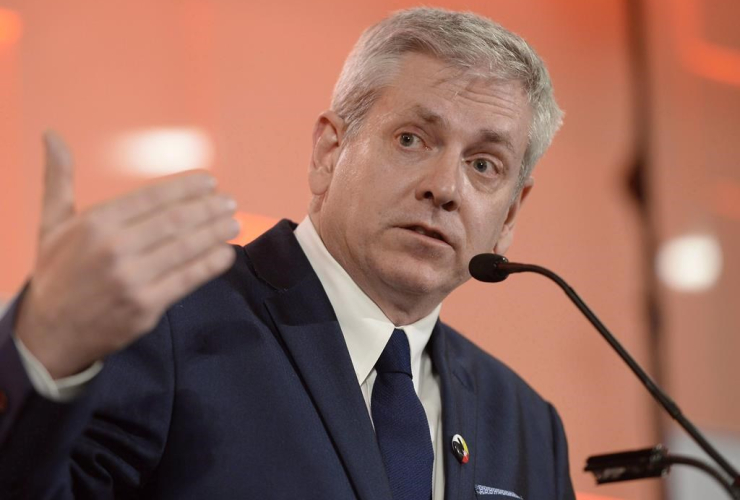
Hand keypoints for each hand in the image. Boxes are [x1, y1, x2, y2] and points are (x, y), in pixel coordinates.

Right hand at [14, 131, 238, 378]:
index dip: (187, 187)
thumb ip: (59, 178)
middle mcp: (115, 249)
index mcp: (95, 223)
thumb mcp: (51, 223)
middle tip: (229, 201)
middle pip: (176, 220)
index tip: (210, 182)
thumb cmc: (56, 273)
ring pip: (186, 248)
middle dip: (209, 208)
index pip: (153, 196)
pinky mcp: (146, 306)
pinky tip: (226, 253)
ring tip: (234, 222)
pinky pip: (188, 279)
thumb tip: (52, 134)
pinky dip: (211, 264)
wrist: (49, 334)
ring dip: (216, 232)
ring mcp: (132, 279)